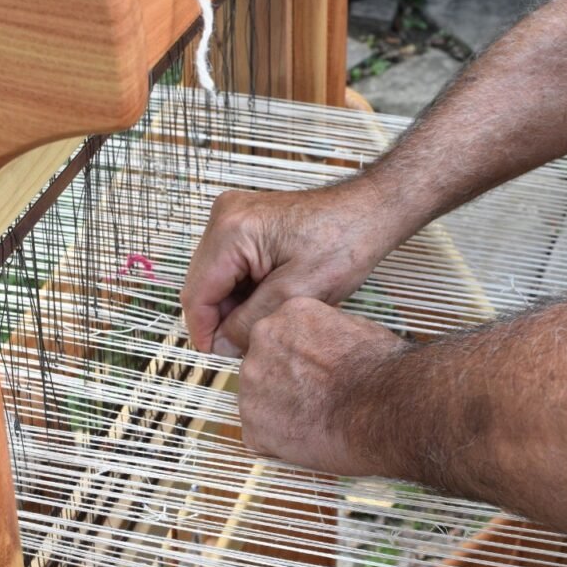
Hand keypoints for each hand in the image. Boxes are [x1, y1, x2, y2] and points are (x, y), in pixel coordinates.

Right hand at [181, 183, 396, 356]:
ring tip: (265, 318)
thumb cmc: (344, 242)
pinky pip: (229, 265)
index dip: (204, 330)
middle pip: (202, 284)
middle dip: (221, 317)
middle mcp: (224, 217)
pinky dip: (243, 287)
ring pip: (215, 277)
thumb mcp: (296, 293)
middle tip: (248, 342)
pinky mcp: (244, 221)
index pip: (197, 293)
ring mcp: (233, 216)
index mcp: (231, 231)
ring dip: (233, 304)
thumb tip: (221, 345)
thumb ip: (251, 321)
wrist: (369, 211)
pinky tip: (268, 298)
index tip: (219, 355)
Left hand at [237, 297, 406, 475]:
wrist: (385, 409)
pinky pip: (260, 433)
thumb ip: (326, 331)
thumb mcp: (357, 327)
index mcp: (289, 312)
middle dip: (284, 382)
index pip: (281, 335)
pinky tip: (309, 437)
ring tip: (316, 419)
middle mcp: (263, 339)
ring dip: (279, 411)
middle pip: (264, 363)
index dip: (299, 359)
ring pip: (259, 399)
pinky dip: (279, 441)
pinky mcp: (252, 422)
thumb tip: (327, 339)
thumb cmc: (382, 371)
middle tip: (315, 398)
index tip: (315, 373)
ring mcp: (253, 381)